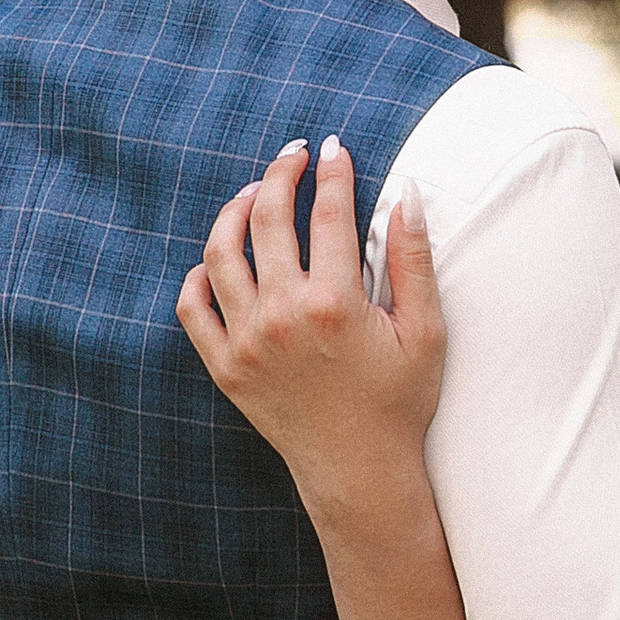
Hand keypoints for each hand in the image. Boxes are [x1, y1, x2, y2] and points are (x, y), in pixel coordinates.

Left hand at [176, 139, 447, 521]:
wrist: (359, 471)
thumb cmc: (399, 400)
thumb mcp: (426, 330)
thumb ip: (414, 258)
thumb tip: (405, 193)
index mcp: (335, 303)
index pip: (328, 212)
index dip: (333, 172)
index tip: (335, 148)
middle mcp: (283, 316)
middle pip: (267, 218)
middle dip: (281, 174)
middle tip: (293, 157)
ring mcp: (247, 341)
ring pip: (221, 253)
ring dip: (233, 212)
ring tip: (251, 194)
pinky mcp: (225, 366)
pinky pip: (192, 307)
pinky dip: (199, 275)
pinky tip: (218, 258)